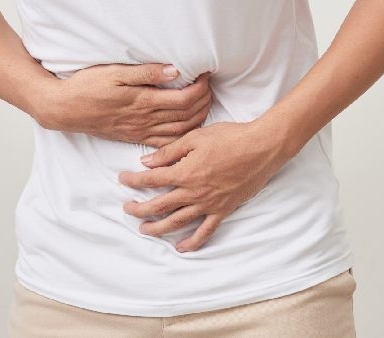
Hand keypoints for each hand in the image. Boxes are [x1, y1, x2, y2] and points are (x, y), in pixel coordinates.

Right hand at [42, 64, 212, 146]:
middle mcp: (145, 120)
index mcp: (143, 101)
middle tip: (209, 86)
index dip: (201, 88)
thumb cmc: (87, 87)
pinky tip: (188, 127)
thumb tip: (174, 70)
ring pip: (180, 130)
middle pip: (188, 115)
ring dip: (198, 117)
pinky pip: (166, 143)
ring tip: (204, 102)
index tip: (205, 74)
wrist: (65, 109)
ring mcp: (141, 131)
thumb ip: (146, 72)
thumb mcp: (115, 72)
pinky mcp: (135, 137)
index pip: (185, 99)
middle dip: (205, 100)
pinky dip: (182, 136)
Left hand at [118, 120, 288, 251]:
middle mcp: (193, 192)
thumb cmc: (230, 137)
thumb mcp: (195, 137)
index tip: (122, 179)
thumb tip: (146, 162)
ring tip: (145, 230)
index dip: (133, 180)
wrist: (262, 147)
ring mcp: (208, 204)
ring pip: (177, 222)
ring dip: (158, 228)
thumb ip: (168, 152)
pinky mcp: (223, 210)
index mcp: (184, 172)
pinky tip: (181, 247)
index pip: (151, 180)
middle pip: (159, 206)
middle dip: (139, 209)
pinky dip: (192, 242)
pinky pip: (205, 231)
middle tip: (127, 209)